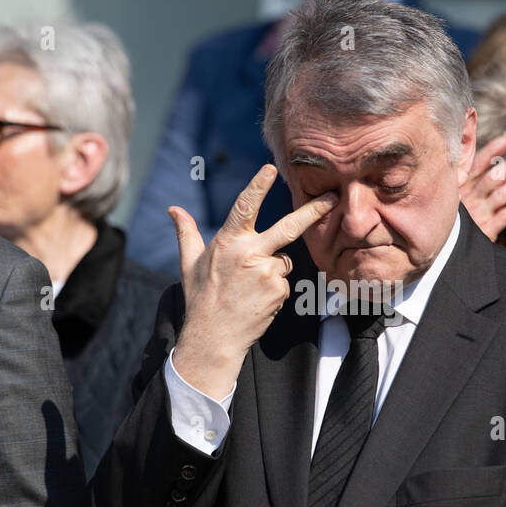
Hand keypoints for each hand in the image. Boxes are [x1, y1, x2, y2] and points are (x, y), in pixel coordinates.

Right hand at [169, 164, 338, 399]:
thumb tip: (173, 209)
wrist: (214, 337)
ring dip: (273, 268)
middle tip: (332, 197)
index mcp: (228, 243)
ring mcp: (267, 273)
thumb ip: (186, 233)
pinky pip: (284, 280)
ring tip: (250, 287)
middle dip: (313, 211)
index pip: (245, 207)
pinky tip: (257, 298)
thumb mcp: (189, 263)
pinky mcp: (279, 291)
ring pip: (283, 260)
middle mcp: (250, 254)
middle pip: (289, 227)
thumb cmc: (201, 298)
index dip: (258, 186)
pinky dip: (275, 287)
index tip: (270, 169)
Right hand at [458, 135, 505, 241]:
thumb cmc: (451, 222)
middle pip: (492, 179)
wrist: (444, 253)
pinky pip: (503, 218)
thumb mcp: (453, 199)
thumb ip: (464, 182)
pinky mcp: (484, 233)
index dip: (489, 153)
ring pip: (500, 196)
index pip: (475, 167)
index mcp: (458, 191)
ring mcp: (476, 217)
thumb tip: (478, 161)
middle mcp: (467, 202)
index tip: (505, 141)